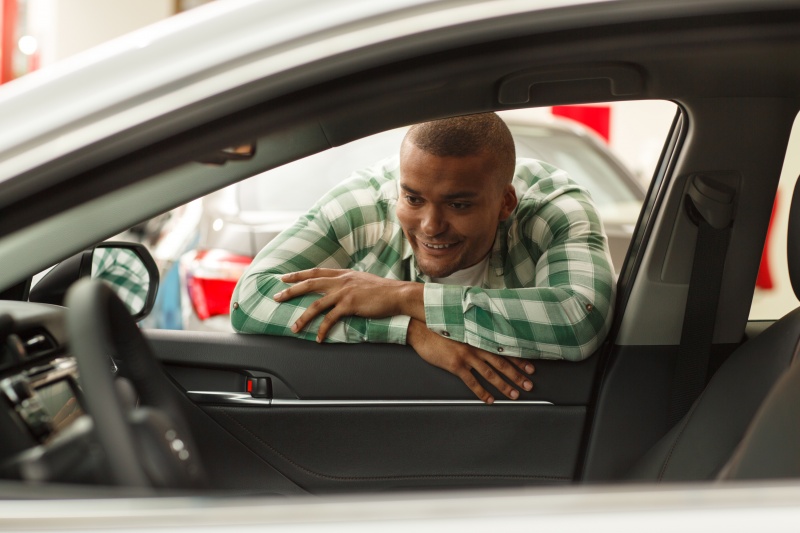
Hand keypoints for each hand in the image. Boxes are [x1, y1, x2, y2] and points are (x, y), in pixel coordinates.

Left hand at [274, 268, 423, 341]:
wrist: (398, 294)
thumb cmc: (384, 291)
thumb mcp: (363, 281)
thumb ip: (350, 283)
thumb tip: (342, 288)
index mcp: (343, 274)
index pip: (316, 272)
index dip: (298, 275)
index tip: (284, 277)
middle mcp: (341, 281)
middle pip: (309, 284)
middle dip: (290, 290)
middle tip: (276, 297)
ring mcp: (344, 292)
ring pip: (316, 304)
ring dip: (303, 317)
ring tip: (294, 328)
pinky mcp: (350, 305)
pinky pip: (330, 319)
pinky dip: (322, 329)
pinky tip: (318, 338)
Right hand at [407, 319, 533, 403]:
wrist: (422, 329)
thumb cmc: (441, 328)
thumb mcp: (462, 328)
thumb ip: (475, 335)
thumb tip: (486, 342)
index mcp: (479, 338)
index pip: (504, 350)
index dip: (519, 360)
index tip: (530, 368)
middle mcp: (476, 347)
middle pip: (502, 364)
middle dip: (517, 376)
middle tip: (529, 386)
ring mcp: (466, 356)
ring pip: (490, 374)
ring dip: (504, 386)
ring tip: (514, 395)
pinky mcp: (455, 365)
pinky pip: (472, 381)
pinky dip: (482, 392)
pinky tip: (489, 399)